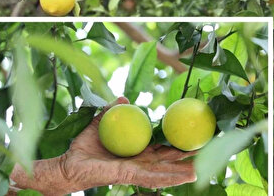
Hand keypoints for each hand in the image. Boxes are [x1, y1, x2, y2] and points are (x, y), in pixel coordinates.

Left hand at [59, 97, 196, 190]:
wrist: (68, 164)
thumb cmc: (83, 147)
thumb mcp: (100, 123)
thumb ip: (112, 111)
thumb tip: (123, 97)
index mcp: (135, 152)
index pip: (159, 147)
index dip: (174, 142)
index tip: (190, 133)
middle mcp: (139, 163)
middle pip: (167, 160)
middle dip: (185, 158)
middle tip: (205, 149)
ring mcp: (136, 171)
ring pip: (164, 171)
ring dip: (182, 171)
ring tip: (201, 168)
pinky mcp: (130, 175)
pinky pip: (153, 176)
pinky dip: (171, 177)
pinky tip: (186, 176)